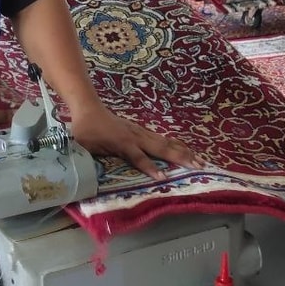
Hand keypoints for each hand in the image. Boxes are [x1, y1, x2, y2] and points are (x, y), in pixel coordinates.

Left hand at [69, 102, 202, 180]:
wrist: (89, 108)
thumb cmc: (85, 130)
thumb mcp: (83, 146)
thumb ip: (88, 159)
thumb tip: (90, 175)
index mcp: (122, 142)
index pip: (139, 157)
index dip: (149, 167)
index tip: (163, 177)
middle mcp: (136, 136)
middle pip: (161, 148)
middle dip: (180, 158)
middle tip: (198, 167)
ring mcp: (141, 132)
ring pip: (165, 142)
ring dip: (183, 152)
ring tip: (200, 160)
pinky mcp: (142, 131)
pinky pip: (162, 139)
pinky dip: (177, 145)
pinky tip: (187, 151)